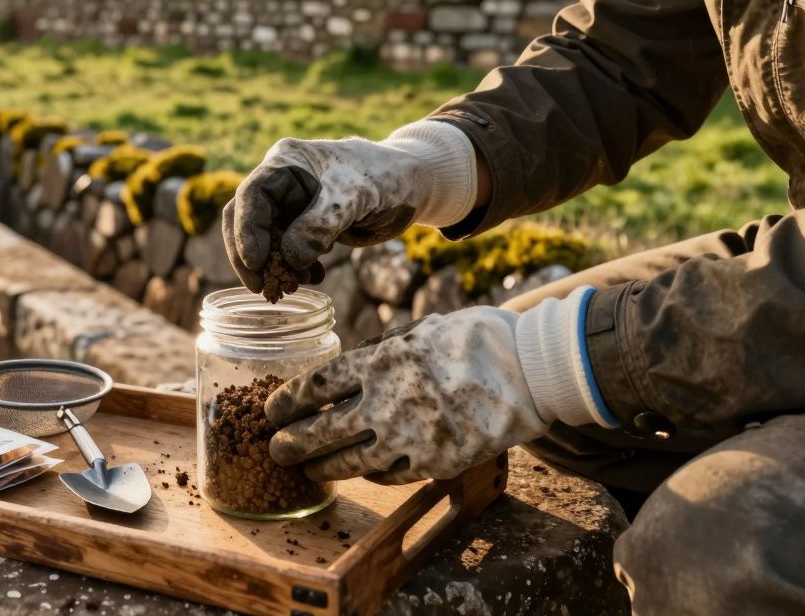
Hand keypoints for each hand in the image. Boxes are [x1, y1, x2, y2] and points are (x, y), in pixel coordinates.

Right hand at [222, 121, 476, 293]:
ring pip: (266, 240)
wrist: (412, 187)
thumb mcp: (352, 198)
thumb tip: (290, 259)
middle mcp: (282, 182)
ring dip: (276, 266)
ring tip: (295, 286)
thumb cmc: (384, 178)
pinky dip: (296, 268)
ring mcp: (292, 206)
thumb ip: (319, 226)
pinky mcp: (305, 226)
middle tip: (262, 287)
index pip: (251, 195)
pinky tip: (314, 278)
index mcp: (286, 162)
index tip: (255, 262)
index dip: (246, 230)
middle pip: (247, 220)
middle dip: (252, 256)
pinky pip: (287, 251)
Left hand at [264, 287, 613, 483]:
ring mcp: (410, 437)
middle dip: (290, 443)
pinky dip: (369, 475)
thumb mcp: (421, 330)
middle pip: (321, 430)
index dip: (288, 402)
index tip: (272, 410)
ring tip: (307, 470)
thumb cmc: (478, 339)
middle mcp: (386, 402)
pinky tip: (359, 473)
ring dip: (322, 468)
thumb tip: (353, 365)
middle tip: (274, 449)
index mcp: (380, 361)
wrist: (532, 370)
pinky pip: (389, 475)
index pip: (316, 387)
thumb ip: (384, 351)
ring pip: (349, 462)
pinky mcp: (435, 463)